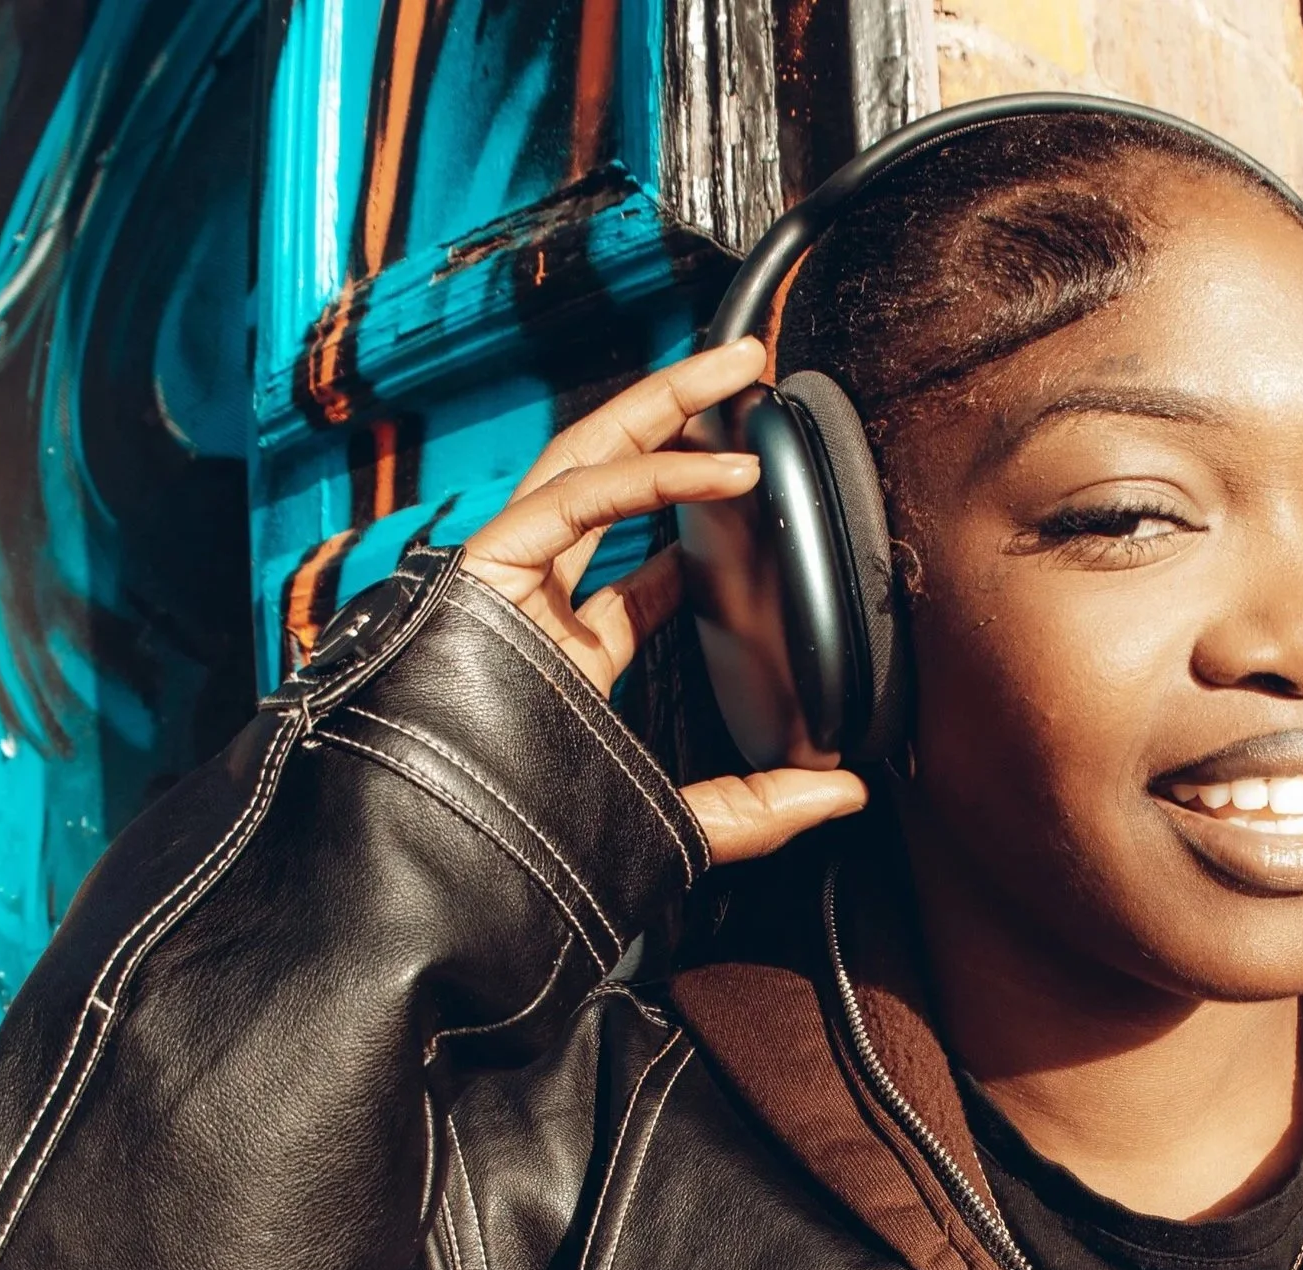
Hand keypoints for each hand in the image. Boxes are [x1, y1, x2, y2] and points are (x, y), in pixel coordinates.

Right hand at [460, 339, 866, 861]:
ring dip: (661, 404)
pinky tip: (724, 470)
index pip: (625, 571)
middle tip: (748, 371)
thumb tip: (850, 792)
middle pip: (605, 481)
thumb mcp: (679, 823)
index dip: (682, 519)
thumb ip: (760, 810)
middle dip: (674, 416)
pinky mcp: (485, 569)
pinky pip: (571, 501)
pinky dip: (650, 479)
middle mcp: (530, 607)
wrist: (452, 870)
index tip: (746, 487)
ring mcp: (504, 582)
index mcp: (562, 661)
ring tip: (736, 366)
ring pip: (584, 460)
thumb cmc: (538, 851)